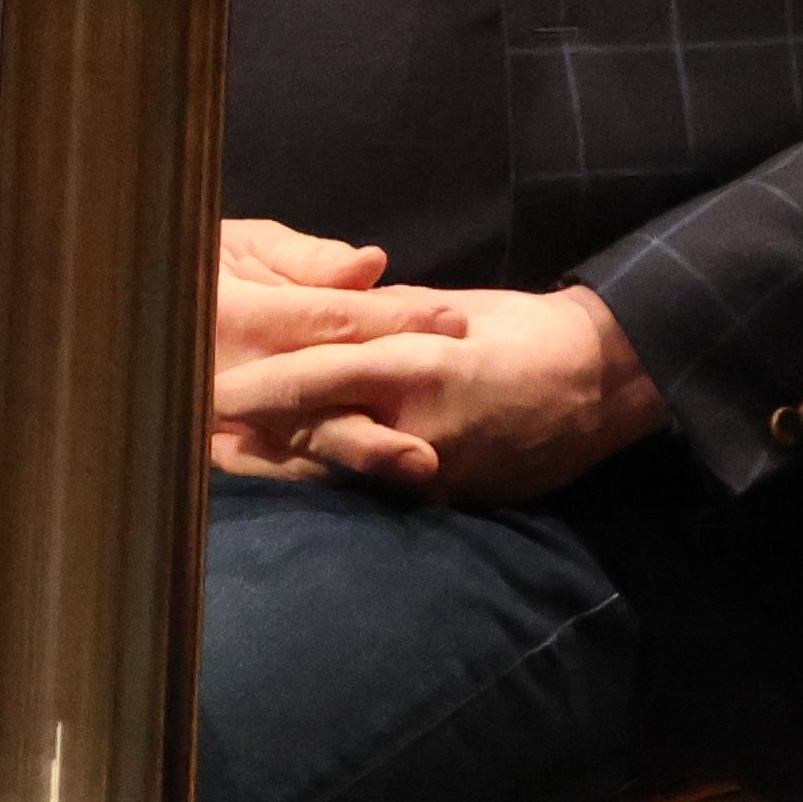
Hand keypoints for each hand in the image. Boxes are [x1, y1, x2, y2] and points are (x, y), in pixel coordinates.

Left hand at [205, 220, 666, 502]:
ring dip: (286, 463)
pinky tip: (301, 478)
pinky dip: (338, 479)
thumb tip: (328, 312)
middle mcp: (417, 422)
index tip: (210, 388)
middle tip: (200, 434)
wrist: (602, 384)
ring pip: (342, 468)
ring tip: (231, 460)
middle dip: (256, 436)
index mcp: (417, 361)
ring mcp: (435, 467)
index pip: (318, 375)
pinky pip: (379, 488)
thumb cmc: (523, 328)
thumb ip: (382, 317)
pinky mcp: (449, 494)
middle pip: (317, 432)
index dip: (260, 387)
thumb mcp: (448, 306)